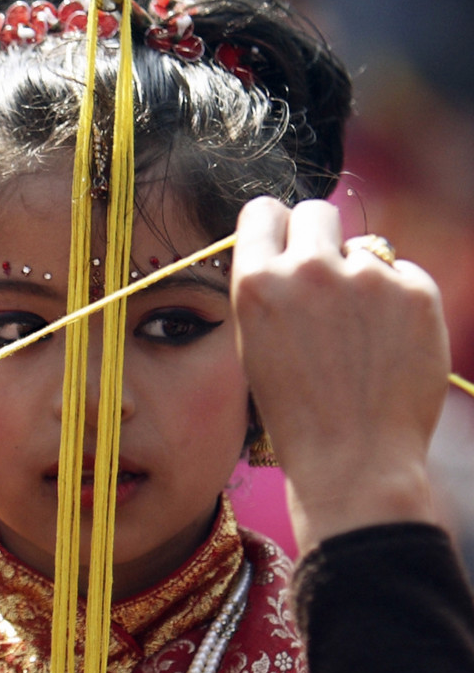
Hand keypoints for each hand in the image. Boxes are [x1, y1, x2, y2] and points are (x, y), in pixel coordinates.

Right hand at [231, 197, 450, 553]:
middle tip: (325, 281)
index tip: (284, 242)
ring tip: (359, 337)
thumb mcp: (257, 346)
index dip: (274, 227)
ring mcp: (367, 278)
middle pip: (315, 211)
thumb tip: (292, 252)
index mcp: (258, 284)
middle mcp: (309, 269)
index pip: (261, 211)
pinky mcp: (416, 292)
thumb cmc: (297, 414)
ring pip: (365, 249)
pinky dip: (398, 303)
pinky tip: (388, 346)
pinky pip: (404, 276)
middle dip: (318, 238)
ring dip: (361, 278)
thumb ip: (269, 290)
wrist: (354, 461)